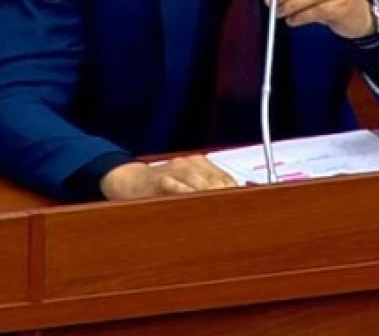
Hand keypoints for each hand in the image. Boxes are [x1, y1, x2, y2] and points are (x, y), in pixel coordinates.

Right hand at [99, 155, 239, 200]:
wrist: (128, 180)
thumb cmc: (160, 186)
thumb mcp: (187, 185)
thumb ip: (208, 192)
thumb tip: (234, 206)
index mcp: (200, 165)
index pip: (226, 178)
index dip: (238, 192)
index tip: (249, 206)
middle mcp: (190, 164)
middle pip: (216, 179)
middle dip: (227, 195)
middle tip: (239, 213)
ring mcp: (174, 170)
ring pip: (198, 181)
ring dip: (210, 194)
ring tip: (223, 210)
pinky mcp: (158, 180)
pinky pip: (173, 186)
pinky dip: (184, 193)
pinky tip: (194, 203)